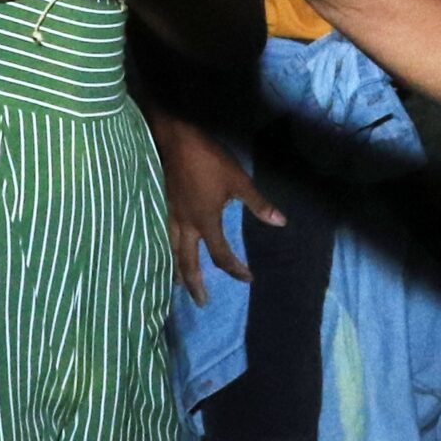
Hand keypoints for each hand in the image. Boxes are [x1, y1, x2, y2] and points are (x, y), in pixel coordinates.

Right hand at [146, 110, 285, 305]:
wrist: (172, 138)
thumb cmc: (207, 159)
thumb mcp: (238, 180)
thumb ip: (258, 204)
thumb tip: (280, 222)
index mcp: (205, 221)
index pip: (221, 254)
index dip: (235, 269)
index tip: (248, 278)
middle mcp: (185, 225)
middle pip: (188, 262)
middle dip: (195, 284)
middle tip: (201, 302)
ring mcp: (169, 216)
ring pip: (171, 251)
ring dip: (177, 271)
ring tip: (179, 285)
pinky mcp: (160, 205)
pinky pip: (162, 237)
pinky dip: (165, 251)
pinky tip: (166, 251)